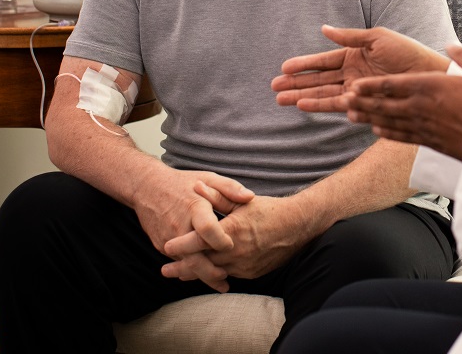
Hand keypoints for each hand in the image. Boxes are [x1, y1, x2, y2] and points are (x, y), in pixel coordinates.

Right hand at [132, 168, 253, 291]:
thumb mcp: (208, 178)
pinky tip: (205, 274)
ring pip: (186, 263)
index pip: (207, 229)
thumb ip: (230, 188)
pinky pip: (178, 261)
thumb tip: (251, 197)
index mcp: (193, 207)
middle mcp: (179, 226)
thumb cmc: (183, 183)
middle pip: (194, 256)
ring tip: (221, 282)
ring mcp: (168, 238)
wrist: (147, 187)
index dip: (220, 240)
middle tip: (227, 277)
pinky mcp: (160, 245)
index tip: (232, 246)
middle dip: (211, 271)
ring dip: (202, 275)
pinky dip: (191, 269)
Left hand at [163, 194, 319, 280]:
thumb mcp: (242, 200)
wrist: (297, 226)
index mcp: (231, 231)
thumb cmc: (269, 210)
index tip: (166, 247)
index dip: (180, 245)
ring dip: (196, 274)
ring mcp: (243, 265)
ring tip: (180, 274)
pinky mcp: (251, 273)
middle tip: (165, 270)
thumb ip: (217, 196)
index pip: (199, 241)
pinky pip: (228, 275)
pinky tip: (207, 272)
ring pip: (213, 273)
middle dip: (181, 267)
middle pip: (201, 263)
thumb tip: (196, 186)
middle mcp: (236, 251)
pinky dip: (215, 274)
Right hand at [272, 25, 449, 110]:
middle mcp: (353, 74)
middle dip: (296, 85)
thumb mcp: (377, 38)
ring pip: (325, 95)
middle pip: (318, 81)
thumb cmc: (407, 53)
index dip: (303, 65)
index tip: (283, 68)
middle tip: (274, 89)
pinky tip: (306, 107)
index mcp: (354, 56)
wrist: (429, 74)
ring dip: (304, 98)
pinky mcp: (366, 104)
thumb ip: (349, 37)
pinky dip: (324, 106)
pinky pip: (341, 106)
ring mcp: (358, 90)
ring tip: (283, 102)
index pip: (322, 62)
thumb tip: (324, 29)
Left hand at [345, 44, 461, 160]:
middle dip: (361, 101)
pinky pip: (401, 136)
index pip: (391, 84)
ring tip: (350, 115)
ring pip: (387, 121)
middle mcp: (420, 108)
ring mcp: (422, 127)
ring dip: (367, 117)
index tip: (354, 84)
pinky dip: (386, 133)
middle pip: (383, 103)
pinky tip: (376, 131)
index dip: (370, 85)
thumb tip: (451, 45)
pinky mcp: (429, 143)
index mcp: (428, 87)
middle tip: (342, 99)